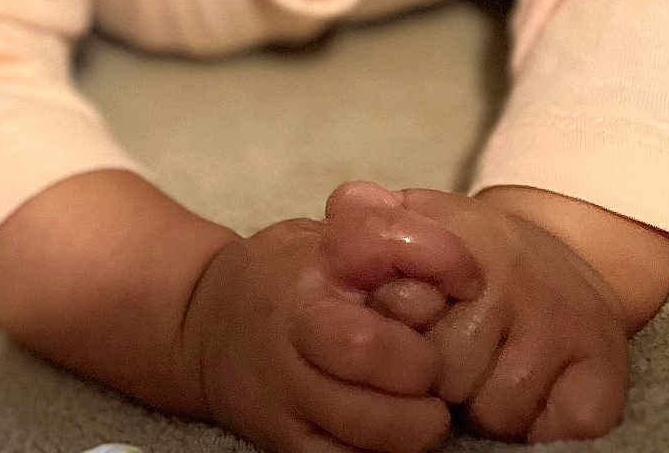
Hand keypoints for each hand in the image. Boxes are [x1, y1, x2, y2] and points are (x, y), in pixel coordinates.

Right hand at [181, 200, 479, 452]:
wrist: (201, 325)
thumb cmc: (287, 275)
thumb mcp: (328, 236)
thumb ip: (390, 238)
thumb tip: (463, 266)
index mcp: (305, 276)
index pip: (377, 255)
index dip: (440, 267)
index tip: (466, 283)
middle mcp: (289, 336)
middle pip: (370, 353)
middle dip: (423, 366)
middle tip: (430, 365)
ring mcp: (285, 397)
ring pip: (374, 430)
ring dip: (417, 424)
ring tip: (420, 407)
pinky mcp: (285, 446)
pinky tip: (386, 432)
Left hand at [371, 188, 630, 441]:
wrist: (569, 260)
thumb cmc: (472, 254)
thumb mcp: (417, 221)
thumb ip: (367, 216)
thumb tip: (342, 208)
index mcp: (456, 241)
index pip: (398, 308)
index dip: (389, 332)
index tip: (401, 324)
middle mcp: (513, 280)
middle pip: (441, 371)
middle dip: (433, 377)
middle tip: (450, 354)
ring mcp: (563, 329)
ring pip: (493, 411)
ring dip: (482, 407)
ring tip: (487, 373)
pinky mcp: (604, 381)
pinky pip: (546, 433)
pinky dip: (533, 429)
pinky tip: (530, 394)